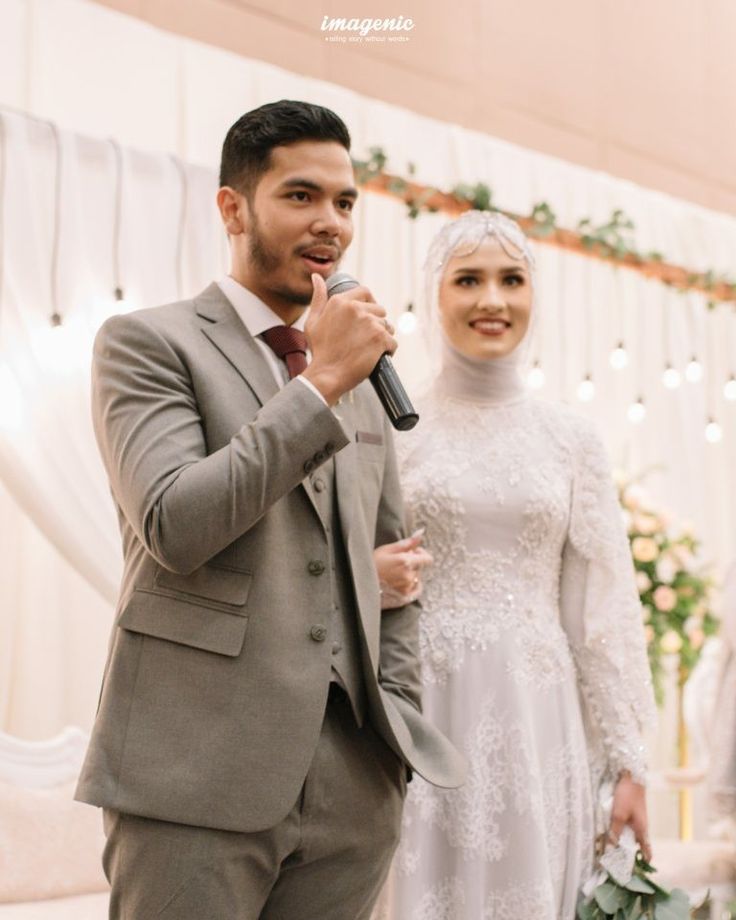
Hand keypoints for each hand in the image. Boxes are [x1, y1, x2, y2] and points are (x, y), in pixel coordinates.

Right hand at [302, 273, 396, 404]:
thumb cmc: (320, 351)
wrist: (327, 375)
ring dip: (382, 337)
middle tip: (365, 340)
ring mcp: (370, 323)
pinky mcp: (380, 338)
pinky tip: (376, 358)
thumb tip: (317, 277)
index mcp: (340, 301)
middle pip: (379, 310)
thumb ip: (318, 297)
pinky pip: (392, 342)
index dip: (370, 303)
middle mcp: (356, 308)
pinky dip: (387, 351)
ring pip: (387, 326)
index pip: (365, 292)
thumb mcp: (312, 321)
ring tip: (369, 350)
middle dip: (376, 323)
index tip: (369, 316)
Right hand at [374, 532, 432, 608]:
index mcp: (406, 562)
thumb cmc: (372, 564)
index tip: (411, 552)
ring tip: (393, 573)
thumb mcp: (387, 549)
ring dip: (409, 573)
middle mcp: (409, 576)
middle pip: (420, 567)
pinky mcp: (405, 596)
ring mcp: (407, 587)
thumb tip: (421, 533)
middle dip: (412, 563)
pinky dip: (410, 585)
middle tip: (396, 563)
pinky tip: (399, 582)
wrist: (361, 584)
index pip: (427, 559)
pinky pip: (415, 589)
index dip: (420, 554)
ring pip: (416, 577)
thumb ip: (407, 542)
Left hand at [609, 772, 650, 861]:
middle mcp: (642, 826)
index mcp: (642, 830)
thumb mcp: (618, 814)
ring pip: (631, 834)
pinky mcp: (632, 812)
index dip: (644, 861)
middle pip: (637, 844)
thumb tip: (611, 847)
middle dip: (628, 852)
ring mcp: (637, 819)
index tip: (636, 872)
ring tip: (610, 847)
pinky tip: (611, 829)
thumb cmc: (627, 796)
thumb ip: (615, 830)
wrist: (631, 776)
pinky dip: (621, 830)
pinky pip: (627, 826)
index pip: (647, 851)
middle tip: (616, 861)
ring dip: (623, 840)